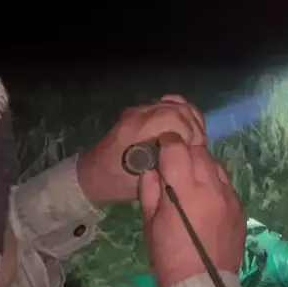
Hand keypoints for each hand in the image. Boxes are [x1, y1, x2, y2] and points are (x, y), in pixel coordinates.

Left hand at [77, 95, 205, 203]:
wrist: (93, 176)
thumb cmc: (116, 183)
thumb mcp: (143, 183)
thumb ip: (166, 165)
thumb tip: (190, 155)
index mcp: (136, 131)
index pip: (174, 118)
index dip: (189, 134)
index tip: (190, 153)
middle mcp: (138, 114)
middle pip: (180, 108)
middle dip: (194, 127)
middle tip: (194, 148)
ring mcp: (140, 110)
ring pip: (178, 103)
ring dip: (191, 120)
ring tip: (191, 141)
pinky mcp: (143, 111)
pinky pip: (171, 103)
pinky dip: (184, 115)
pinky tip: (185, 131)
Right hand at [139, 132, 245, 286]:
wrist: (202, 283)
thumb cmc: (169, 254)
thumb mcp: (150, 222)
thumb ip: (150, 190)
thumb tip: (153, 168)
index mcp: (185, 189)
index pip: (177, 148)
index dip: (167, 141)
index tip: (161, 144)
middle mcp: (212, 186)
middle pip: (199, 152)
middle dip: (185, 152)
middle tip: (174, 162)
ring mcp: (230, 196)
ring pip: (216, 165)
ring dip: (202, 165)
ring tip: (192, 178)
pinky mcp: (240, 207)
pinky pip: (227, 183)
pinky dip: (215, 182)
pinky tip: (207, 195)